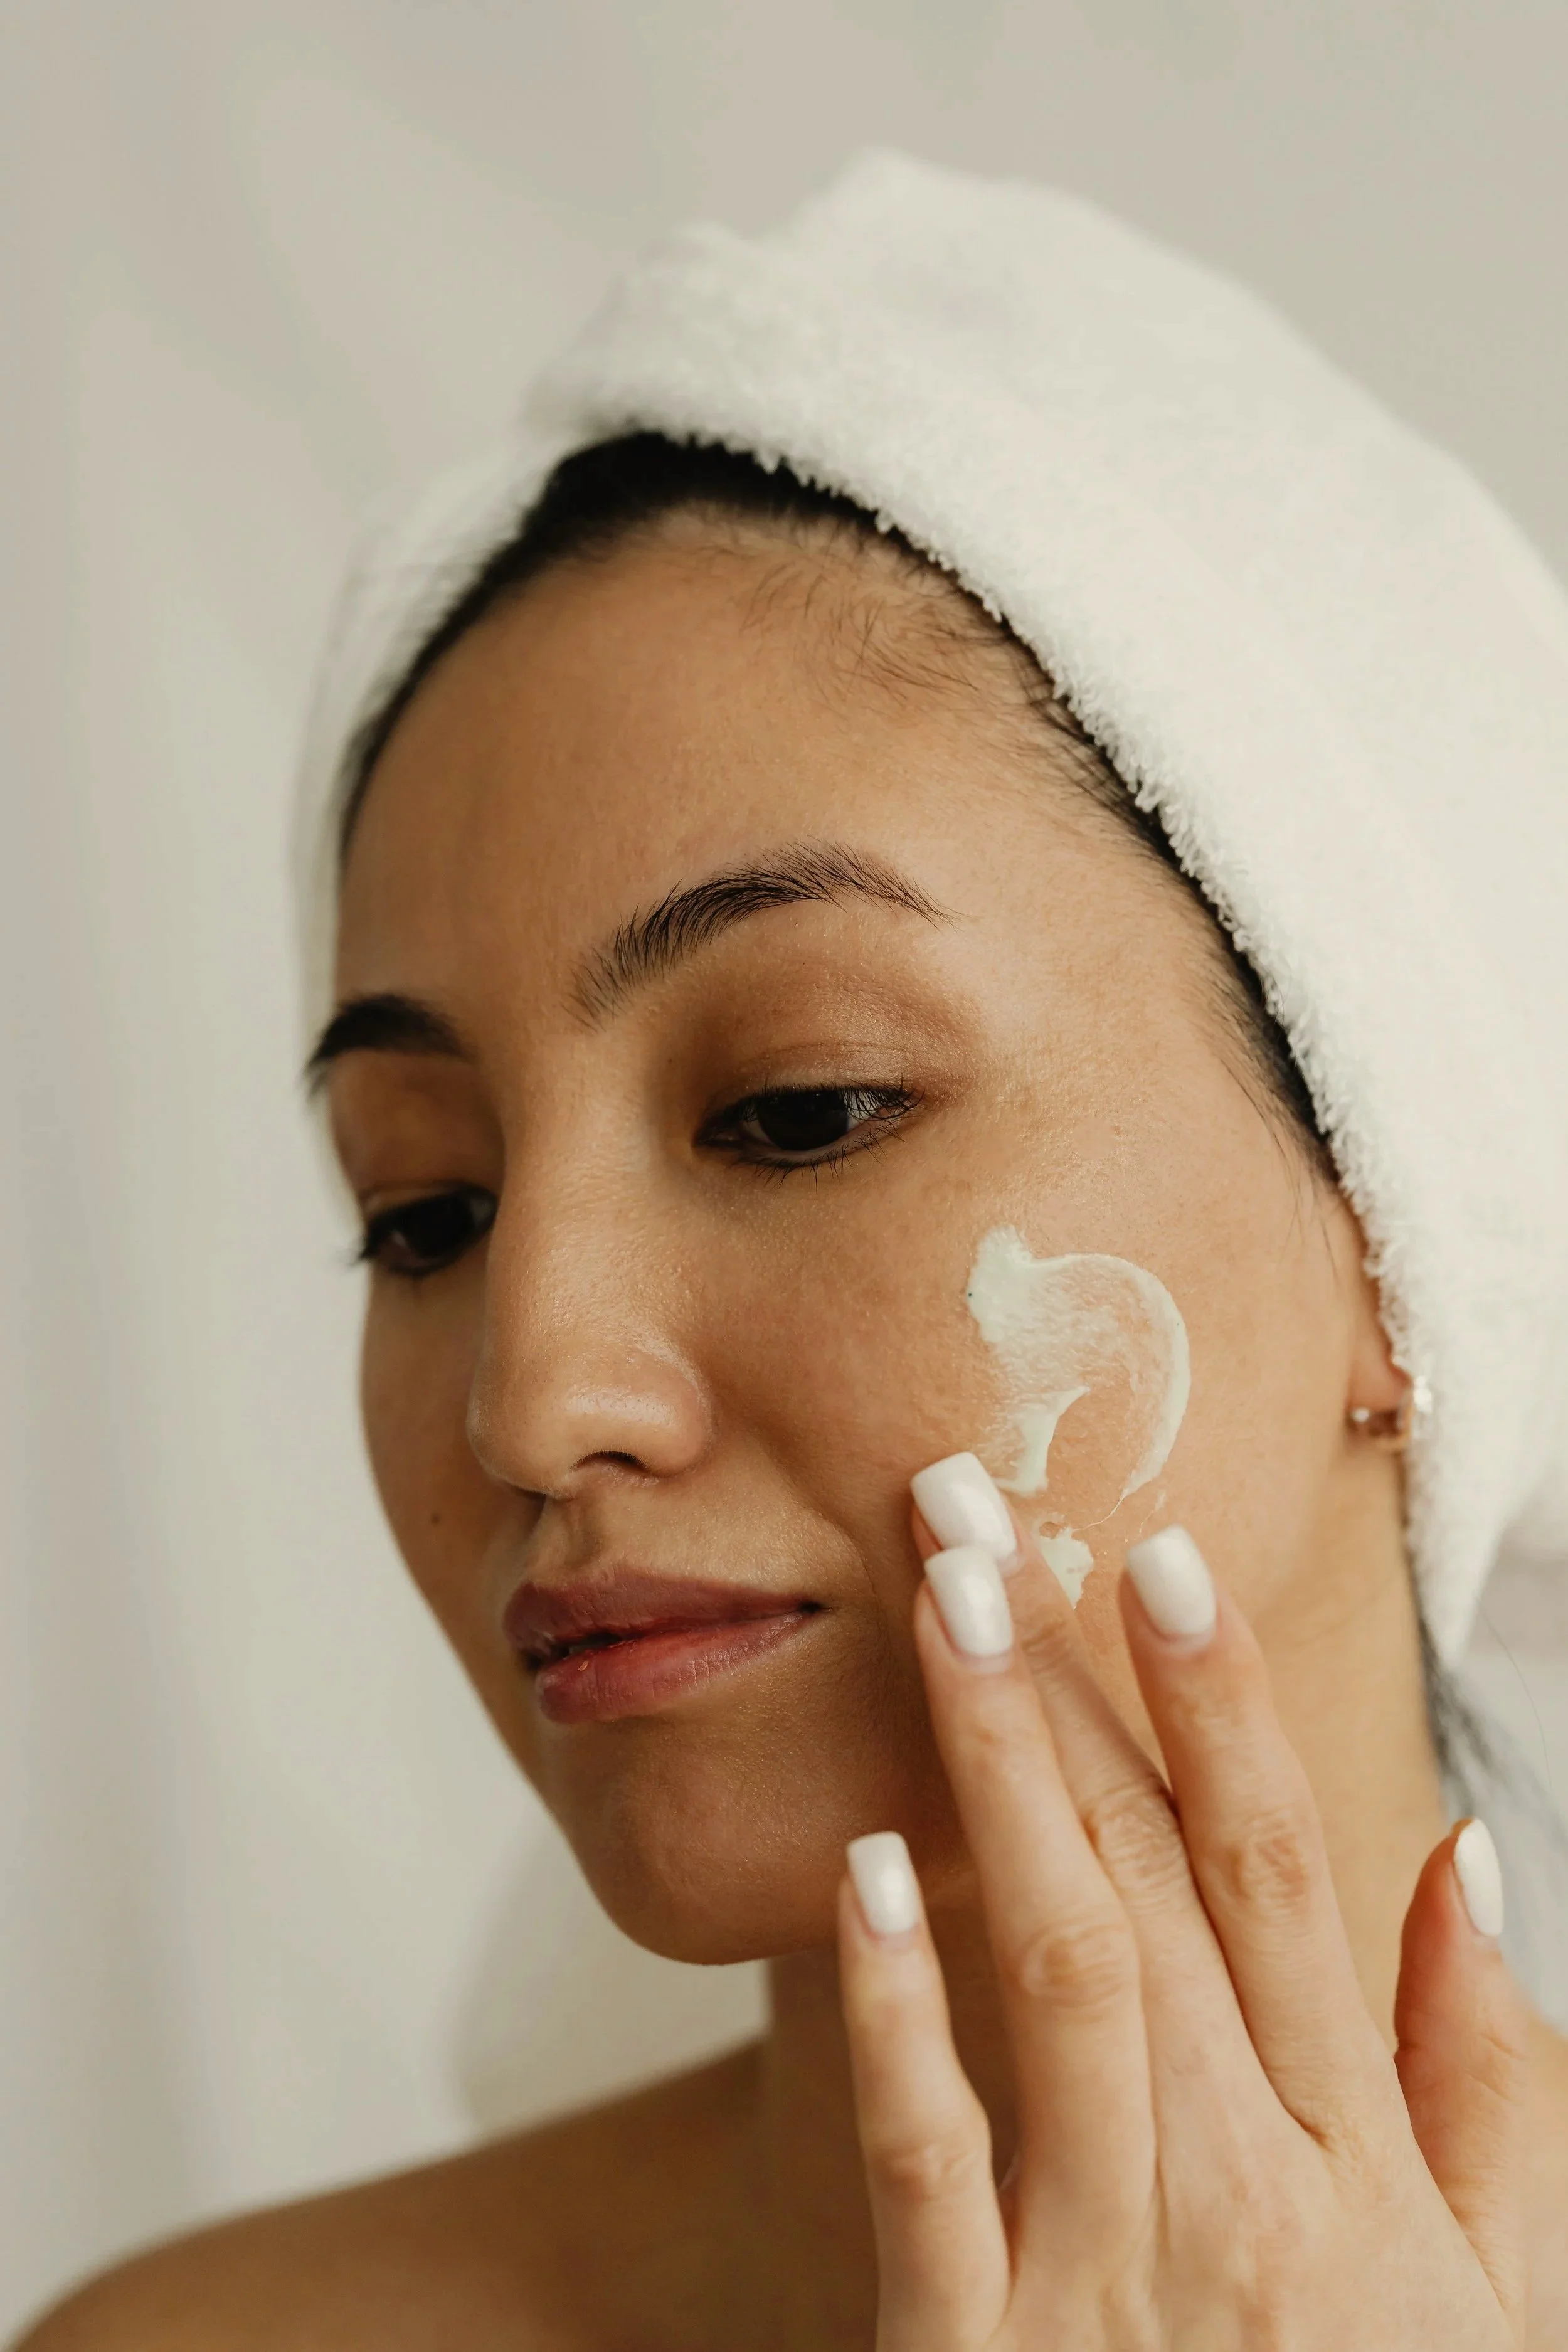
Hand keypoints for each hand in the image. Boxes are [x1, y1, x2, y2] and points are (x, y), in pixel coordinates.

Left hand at [837, 1500, 1526, 2348]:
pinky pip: (932, 2156)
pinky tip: (865, 1865)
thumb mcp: (1494, 2304)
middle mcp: (1242, 2202)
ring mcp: (1104, 2283)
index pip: (1285, 1881)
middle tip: (977, 1508)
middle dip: (1066, 1679)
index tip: (1158, 1558)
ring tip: (938, 1607)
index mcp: (1361, 2175)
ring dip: (996, 1772)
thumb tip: (1470, 1860)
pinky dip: (901, 2006)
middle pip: (1148, 1885)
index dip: (1223, 1706)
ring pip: (1056, 1970)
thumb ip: (1488, 2087)